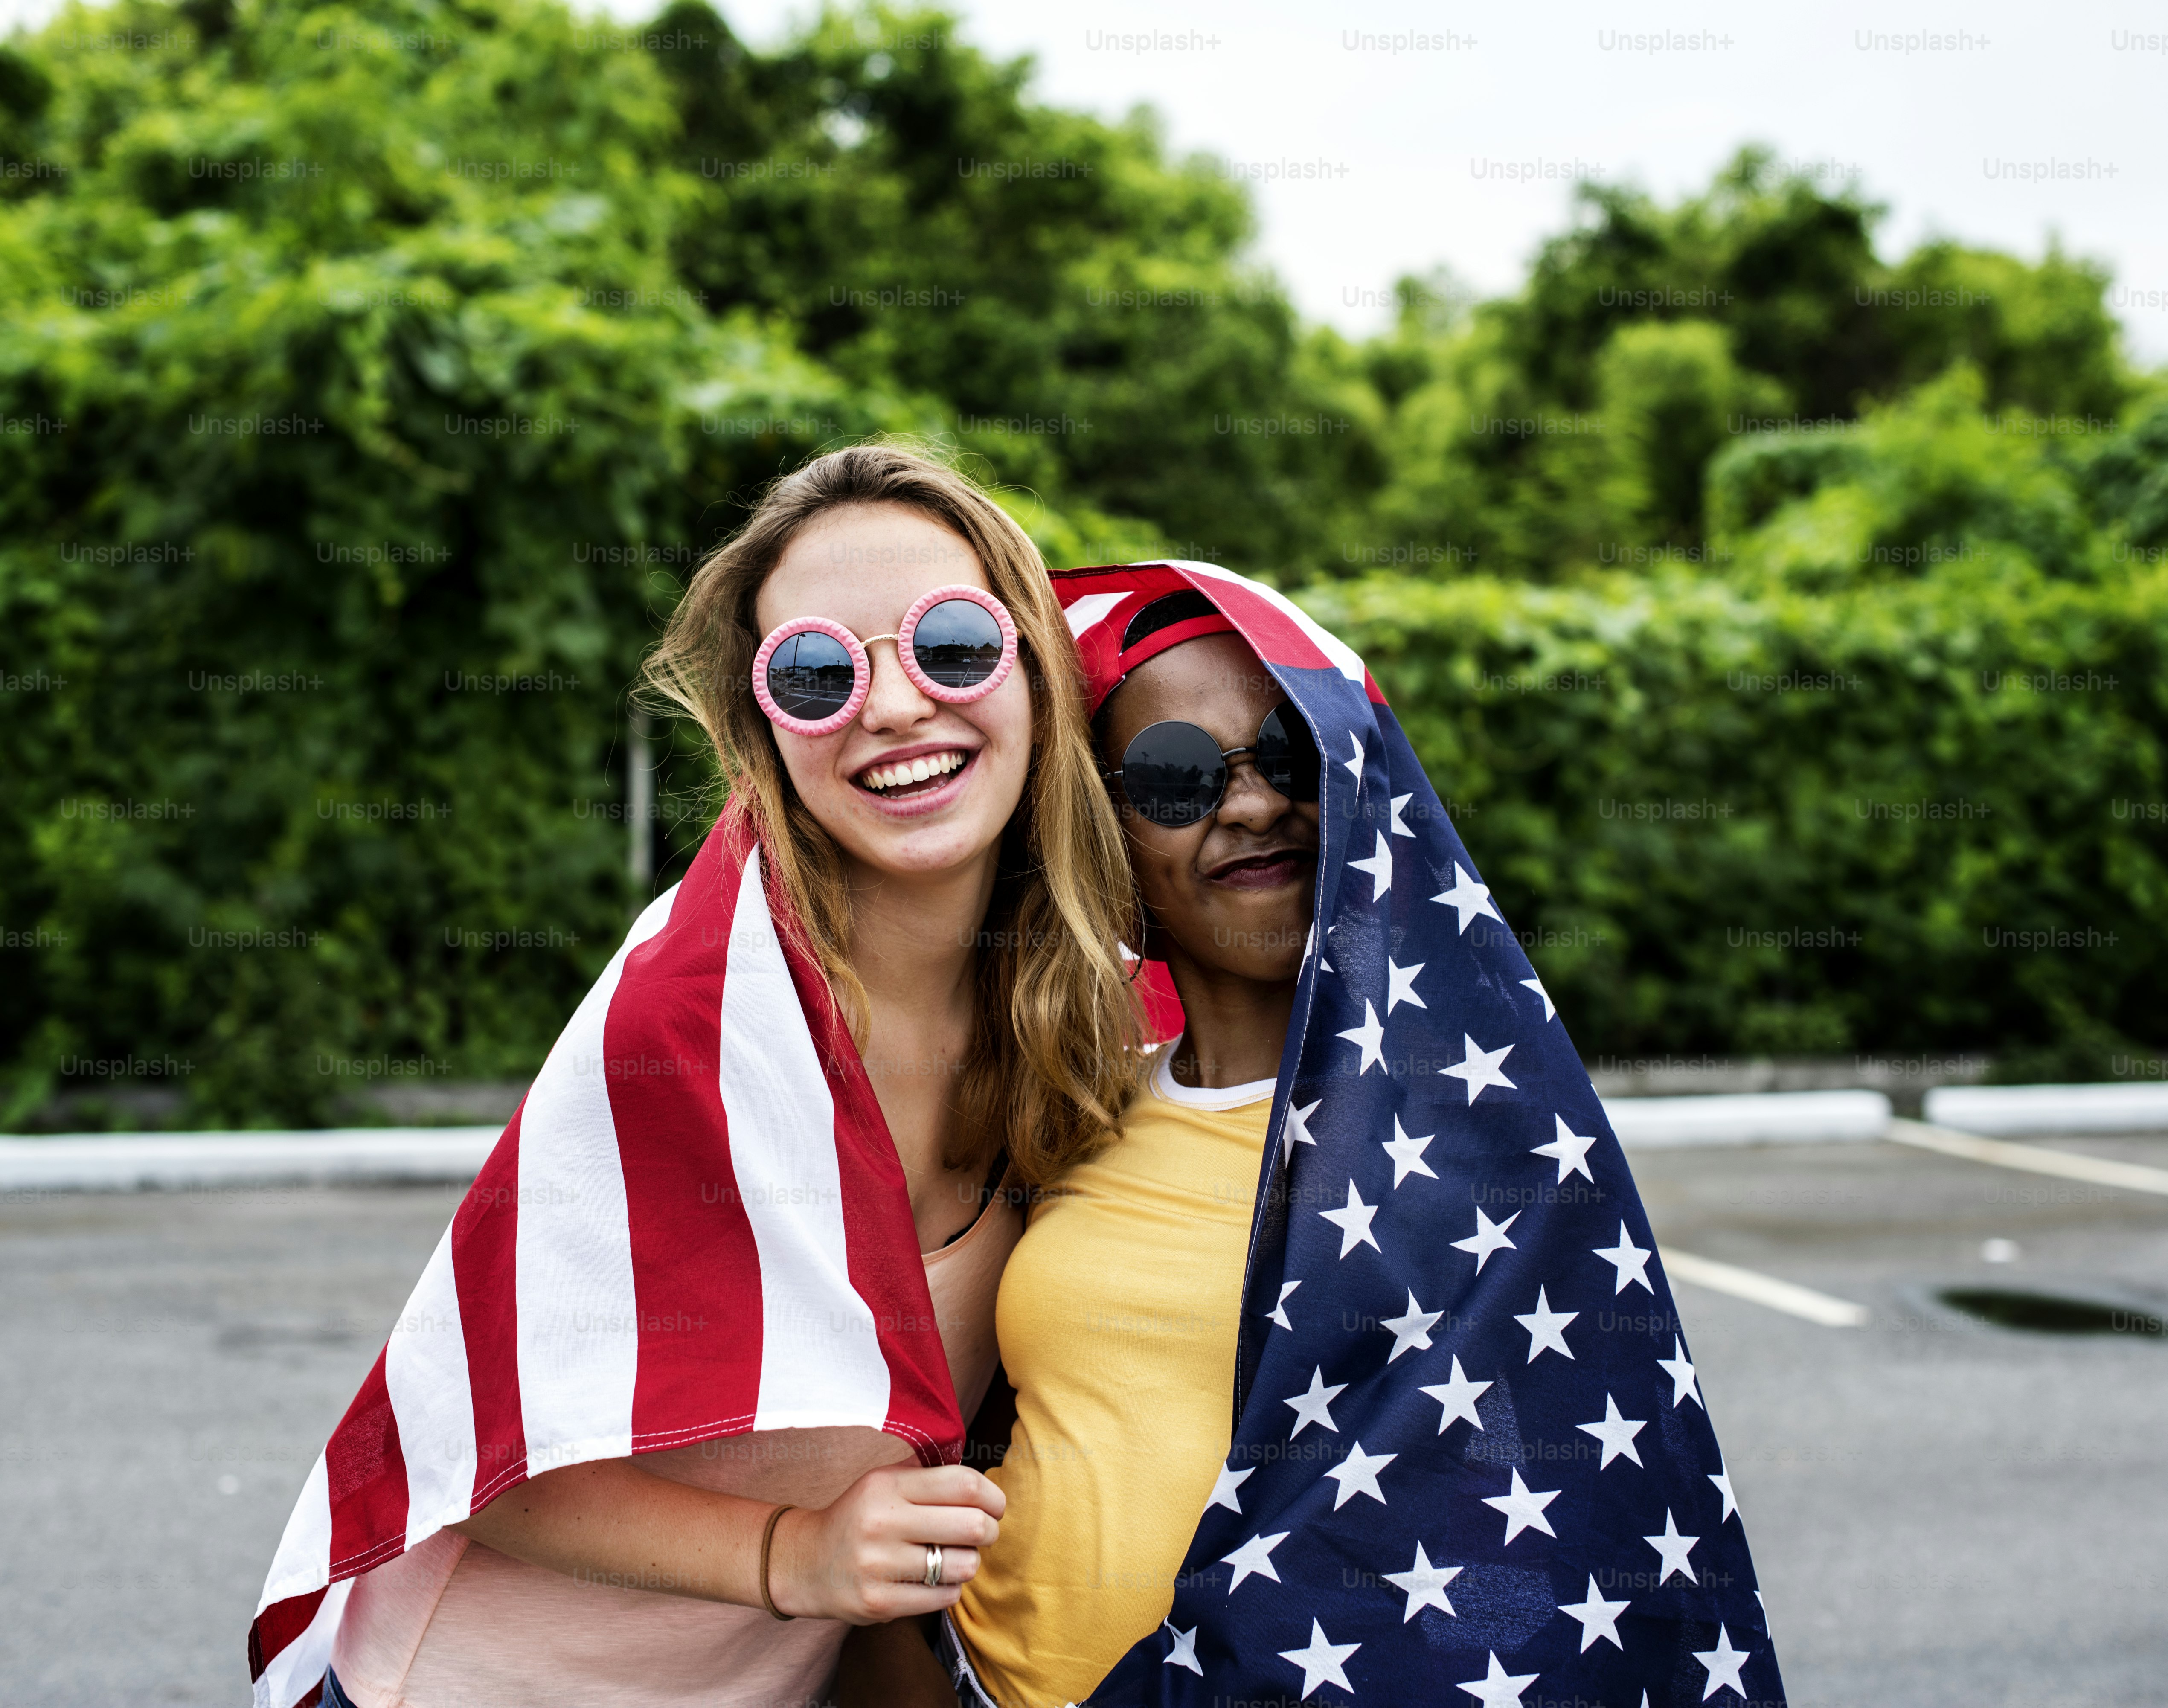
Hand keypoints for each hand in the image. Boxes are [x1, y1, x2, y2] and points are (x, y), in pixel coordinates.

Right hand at [771, 1462, 1003, 1623]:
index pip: (964, 1484)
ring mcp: (879, 1565)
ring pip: (964, 1565)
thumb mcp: (883, 1481)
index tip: (995, 1506)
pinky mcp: (879, 1602)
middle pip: (972, 1526)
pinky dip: (949, 1589)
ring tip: (952, 1558)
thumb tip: (983, 1481)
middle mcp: (882, 1522)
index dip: (993, 1497)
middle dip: (988, 1531)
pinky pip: (945, 1597)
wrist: (806, 1563)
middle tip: (981, 1534)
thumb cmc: (860, 1518)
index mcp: (887, 1484)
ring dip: (968, 1563)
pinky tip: (933, 1580)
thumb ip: (929, 1475)